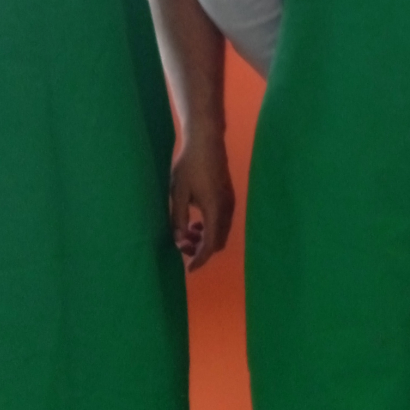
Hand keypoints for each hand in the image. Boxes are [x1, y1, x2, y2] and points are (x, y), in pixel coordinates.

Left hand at [171, 128, 234, 271]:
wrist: (206, 141)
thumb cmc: (189, 165)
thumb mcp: (178, 192)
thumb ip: (179, 218)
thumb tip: (179, 240)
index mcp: (214, 209)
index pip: (210, 244)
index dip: (199, 259)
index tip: (188, 269)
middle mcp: (227, 208)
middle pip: (219, 242)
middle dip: (202, 249)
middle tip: (182, 246)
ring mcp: (231, 202)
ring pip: (222, 232)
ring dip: (206, 238)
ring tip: (187, 233)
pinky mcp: (229, 196)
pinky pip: (223, 222)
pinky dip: (211, 228)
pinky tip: (196, 222)